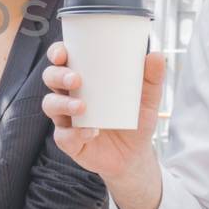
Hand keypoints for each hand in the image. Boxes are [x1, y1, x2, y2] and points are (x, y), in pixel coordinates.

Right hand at [41, 44, 166, 208]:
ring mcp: (66, 119)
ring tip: (82, 107)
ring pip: (50, 105)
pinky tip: (92, 132)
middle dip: (58, 76)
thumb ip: (151, 78)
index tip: (62, 53)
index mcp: (83, 78)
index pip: (62, 59)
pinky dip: (76, 133)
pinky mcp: (69, 141)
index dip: (57, 53)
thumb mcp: (148, 98)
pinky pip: (64, 135)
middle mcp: (69, 95)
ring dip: (63, 104)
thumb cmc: (135, 119)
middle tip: (76, 79)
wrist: (135, 155)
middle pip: (50, 78)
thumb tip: (158, 56)